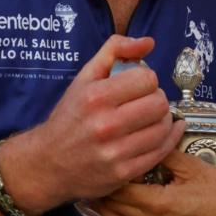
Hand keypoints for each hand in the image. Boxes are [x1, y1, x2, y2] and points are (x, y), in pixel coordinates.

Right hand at [0, 36, 184, 215]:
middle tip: (146, 102)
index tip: (138, 85)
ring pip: (162, 128)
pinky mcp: (124, 173)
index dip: (146, 79)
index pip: (147, 79)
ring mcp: (115, 152)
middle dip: (157, 98)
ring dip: (163, 120)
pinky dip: (168, 139)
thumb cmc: (69, 117)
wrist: (48, 163)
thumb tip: (148, 42)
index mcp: (96, 97)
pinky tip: (166, 131)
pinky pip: (161, 152)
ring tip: (151, 118)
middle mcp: (105, 125)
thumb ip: (115, 50)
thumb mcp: (84, 77)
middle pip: (159, 103)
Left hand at [93, 150, 215, 215]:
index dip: (108, 174)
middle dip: (102, 192)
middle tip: (92, 174)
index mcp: (159, 202)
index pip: (121, 188)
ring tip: (96, 194)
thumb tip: (144, 137)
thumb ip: (164, 154)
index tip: (99, 159)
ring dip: (106, 211)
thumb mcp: (193, 166)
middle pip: (115, 209)